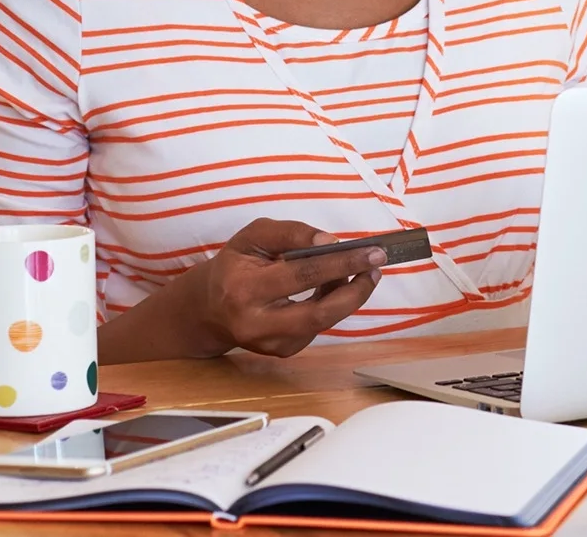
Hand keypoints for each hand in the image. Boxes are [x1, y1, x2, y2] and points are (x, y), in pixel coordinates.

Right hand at [100, 218, 384, 360]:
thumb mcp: (253, 237)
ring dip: (349, 294)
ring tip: (360, 271)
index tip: (369, 250)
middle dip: (356, 288)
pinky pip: (318, 326)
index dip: (339, 262)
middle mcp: (256, 323)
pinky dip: (333, 304)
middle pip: (319, 311)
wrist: (209, 309)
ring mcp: (270, 344)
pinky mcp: (282, 352)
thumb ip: (290, 233)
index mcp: (243, 288)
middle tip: (377, 265)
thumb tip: (329, 242)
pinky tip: (335, 286)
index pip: (301, 275)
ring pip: (324, 321)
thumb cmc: (235, 265)